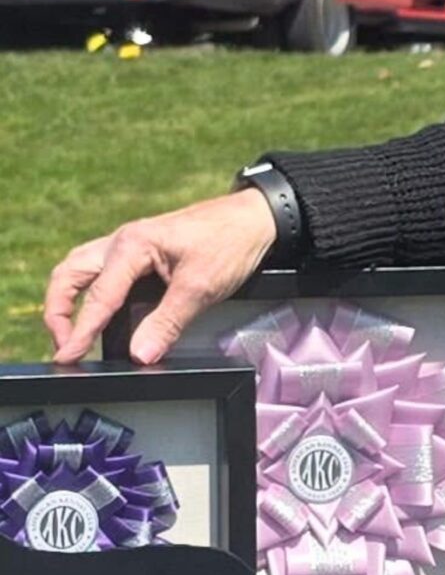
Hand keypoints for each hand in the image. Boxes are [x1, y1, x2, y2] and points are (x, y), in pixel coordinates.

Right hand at [45, 189, 275, 364]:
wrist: (257, 217)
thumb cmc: (231, 243)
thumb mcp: (201, 288)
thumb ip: (167, 322)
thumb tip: (139, 355)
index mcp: (132, 246)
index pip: (98, 297)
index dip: (80, 331)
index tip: (66, 357)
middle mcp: (122, 241)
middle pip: (69, 275)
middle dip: (58, 310)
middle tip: (64, 345)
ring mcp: (129, 243)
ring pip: (79, 268)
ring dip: (67, 298)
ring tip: (70, 331)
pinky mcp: (140, 249)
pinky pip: (100, 268)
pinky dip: (88, 289)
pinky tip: (96, 308)